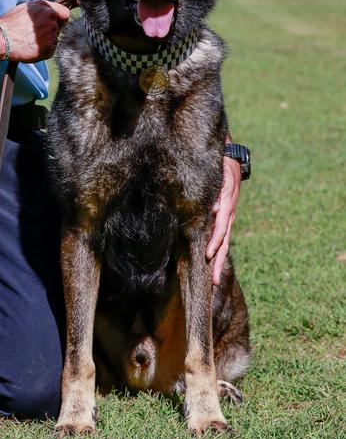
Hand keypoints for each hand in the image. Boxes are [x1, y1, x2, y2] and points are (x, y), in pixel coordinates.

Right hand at [0, 0, 70, 62]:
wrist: (1, 38)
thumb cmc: (9, 23)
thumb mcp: (26, 8)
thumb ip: (41, 9)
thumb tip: (49, 11)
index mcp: (46, 8)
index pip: (65, 13)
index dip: (60, 19)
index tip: (55, 23)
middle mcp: (51, 19)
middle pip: (58, 28)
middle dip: (50, 31)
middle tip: (34, 35)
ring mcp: (52, 34)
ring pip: (54, 40)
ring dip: (45, 42)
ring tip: (30, 41)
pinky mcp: (49, 49)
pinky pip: (50, 51)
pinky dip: (42, 52)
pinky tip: (30, 48)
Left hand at [206, 156, 240, 285]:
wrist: (230, 158)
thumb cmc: (220, 165)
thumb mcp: (219, 174)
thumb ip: (215, 190)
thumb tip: (213, 208)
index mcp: (227, 203)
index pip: (221, 227)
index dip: (215, 241)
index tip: (209, 254)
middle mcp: (229, 213)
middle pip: (224, 241)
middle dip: (218, 261)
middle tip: (212, 280)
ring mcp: (229, 215)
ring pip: (225, 241)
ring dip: (219, 260)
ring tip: (213, 279)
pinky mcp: (226, 216)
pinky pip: (223, 235)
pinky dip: (219, 249)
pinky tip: (214, 261)